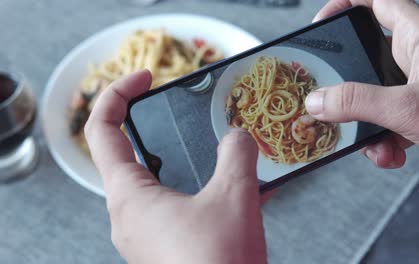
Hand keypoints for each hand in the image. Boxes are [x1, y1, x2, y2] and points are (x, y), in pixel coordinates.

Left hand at [84, 70, 266, 263]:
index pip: (102, 130)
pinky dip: (198, 191)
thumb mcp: (234, 197)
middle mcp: (129, 216)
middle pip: (129, 155)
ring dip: (184, 163)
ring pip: (156, 183)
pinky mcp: (164, 248)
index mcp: (130, 197)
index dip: (118, 94)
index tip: (144, 78)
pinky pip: (174, 206)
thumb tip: (239, 138)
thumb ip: (237, 155)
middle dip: (157, 129)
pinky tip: (232, 191)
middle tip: (180, 113)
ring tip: (217, 153)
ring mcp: (145, 235)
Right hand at [308, 0, 418, 167]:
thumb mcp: (408, 108)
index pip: (376, 2)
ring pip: (372, 90)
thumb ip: (357, 103)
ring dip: (363, 119)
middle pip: (366, 51)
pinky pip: (386, 115)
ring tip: (370, 141)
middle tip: (328, 90)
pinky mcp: (418, 107)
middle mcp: (417, 54)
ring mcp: (417, 82)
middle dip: (346, 78)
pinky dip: (381, 137)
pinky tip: (389, 154)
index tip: (322, 26)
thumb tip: (317, 101)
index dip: (345, 5)